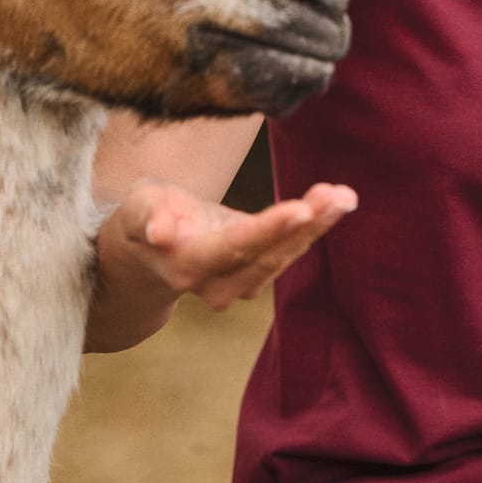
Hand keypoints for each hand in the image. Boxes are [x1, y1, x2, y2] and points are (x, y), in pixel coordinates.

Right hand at [112, 175, 354, 311]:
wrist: (150, 251)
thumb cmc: (145, 217)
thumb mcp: (137, 208)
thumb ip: (147, 218)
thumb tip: (160, 233)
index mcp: (187, 264)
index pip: (235, 247)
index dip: (269, 230)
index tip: (301, 209)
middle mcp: (217, 285)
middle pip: (268, 255)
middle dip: (307, 224)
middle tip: (339, 196)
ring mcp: (241, 286)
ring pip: (285, 255)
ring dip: (318, 224)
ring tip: (344, 195)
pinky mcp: (258, 276)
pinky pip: (290, 251)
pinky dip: (315, 226)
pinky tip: (336, 201)